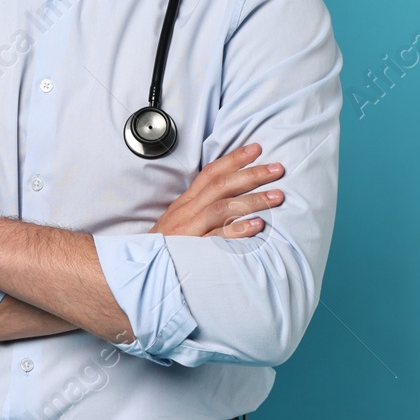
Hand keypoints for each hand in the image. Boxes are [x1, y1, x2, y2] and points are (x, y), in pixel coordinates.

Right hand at [151, 142, 283, 238]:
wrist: (141, 271)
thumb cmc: (166, 247)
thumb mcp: (180, 221)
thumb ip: (202, 208)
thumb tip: (232, 197)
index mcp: (186, 203)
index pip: (211, 173)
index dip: (234, 159)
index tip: (257, 148)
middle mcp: (187, 212)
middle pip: (221, 186)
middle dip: (251, 175)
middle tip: (278, 169)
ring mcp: (189, 230)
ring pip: (222, 208)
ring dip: (252, 200)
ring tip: (277, 197)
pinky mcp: (192, 251)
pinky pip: (217, 238)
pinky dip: (237, 230)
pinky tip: (257, 226)